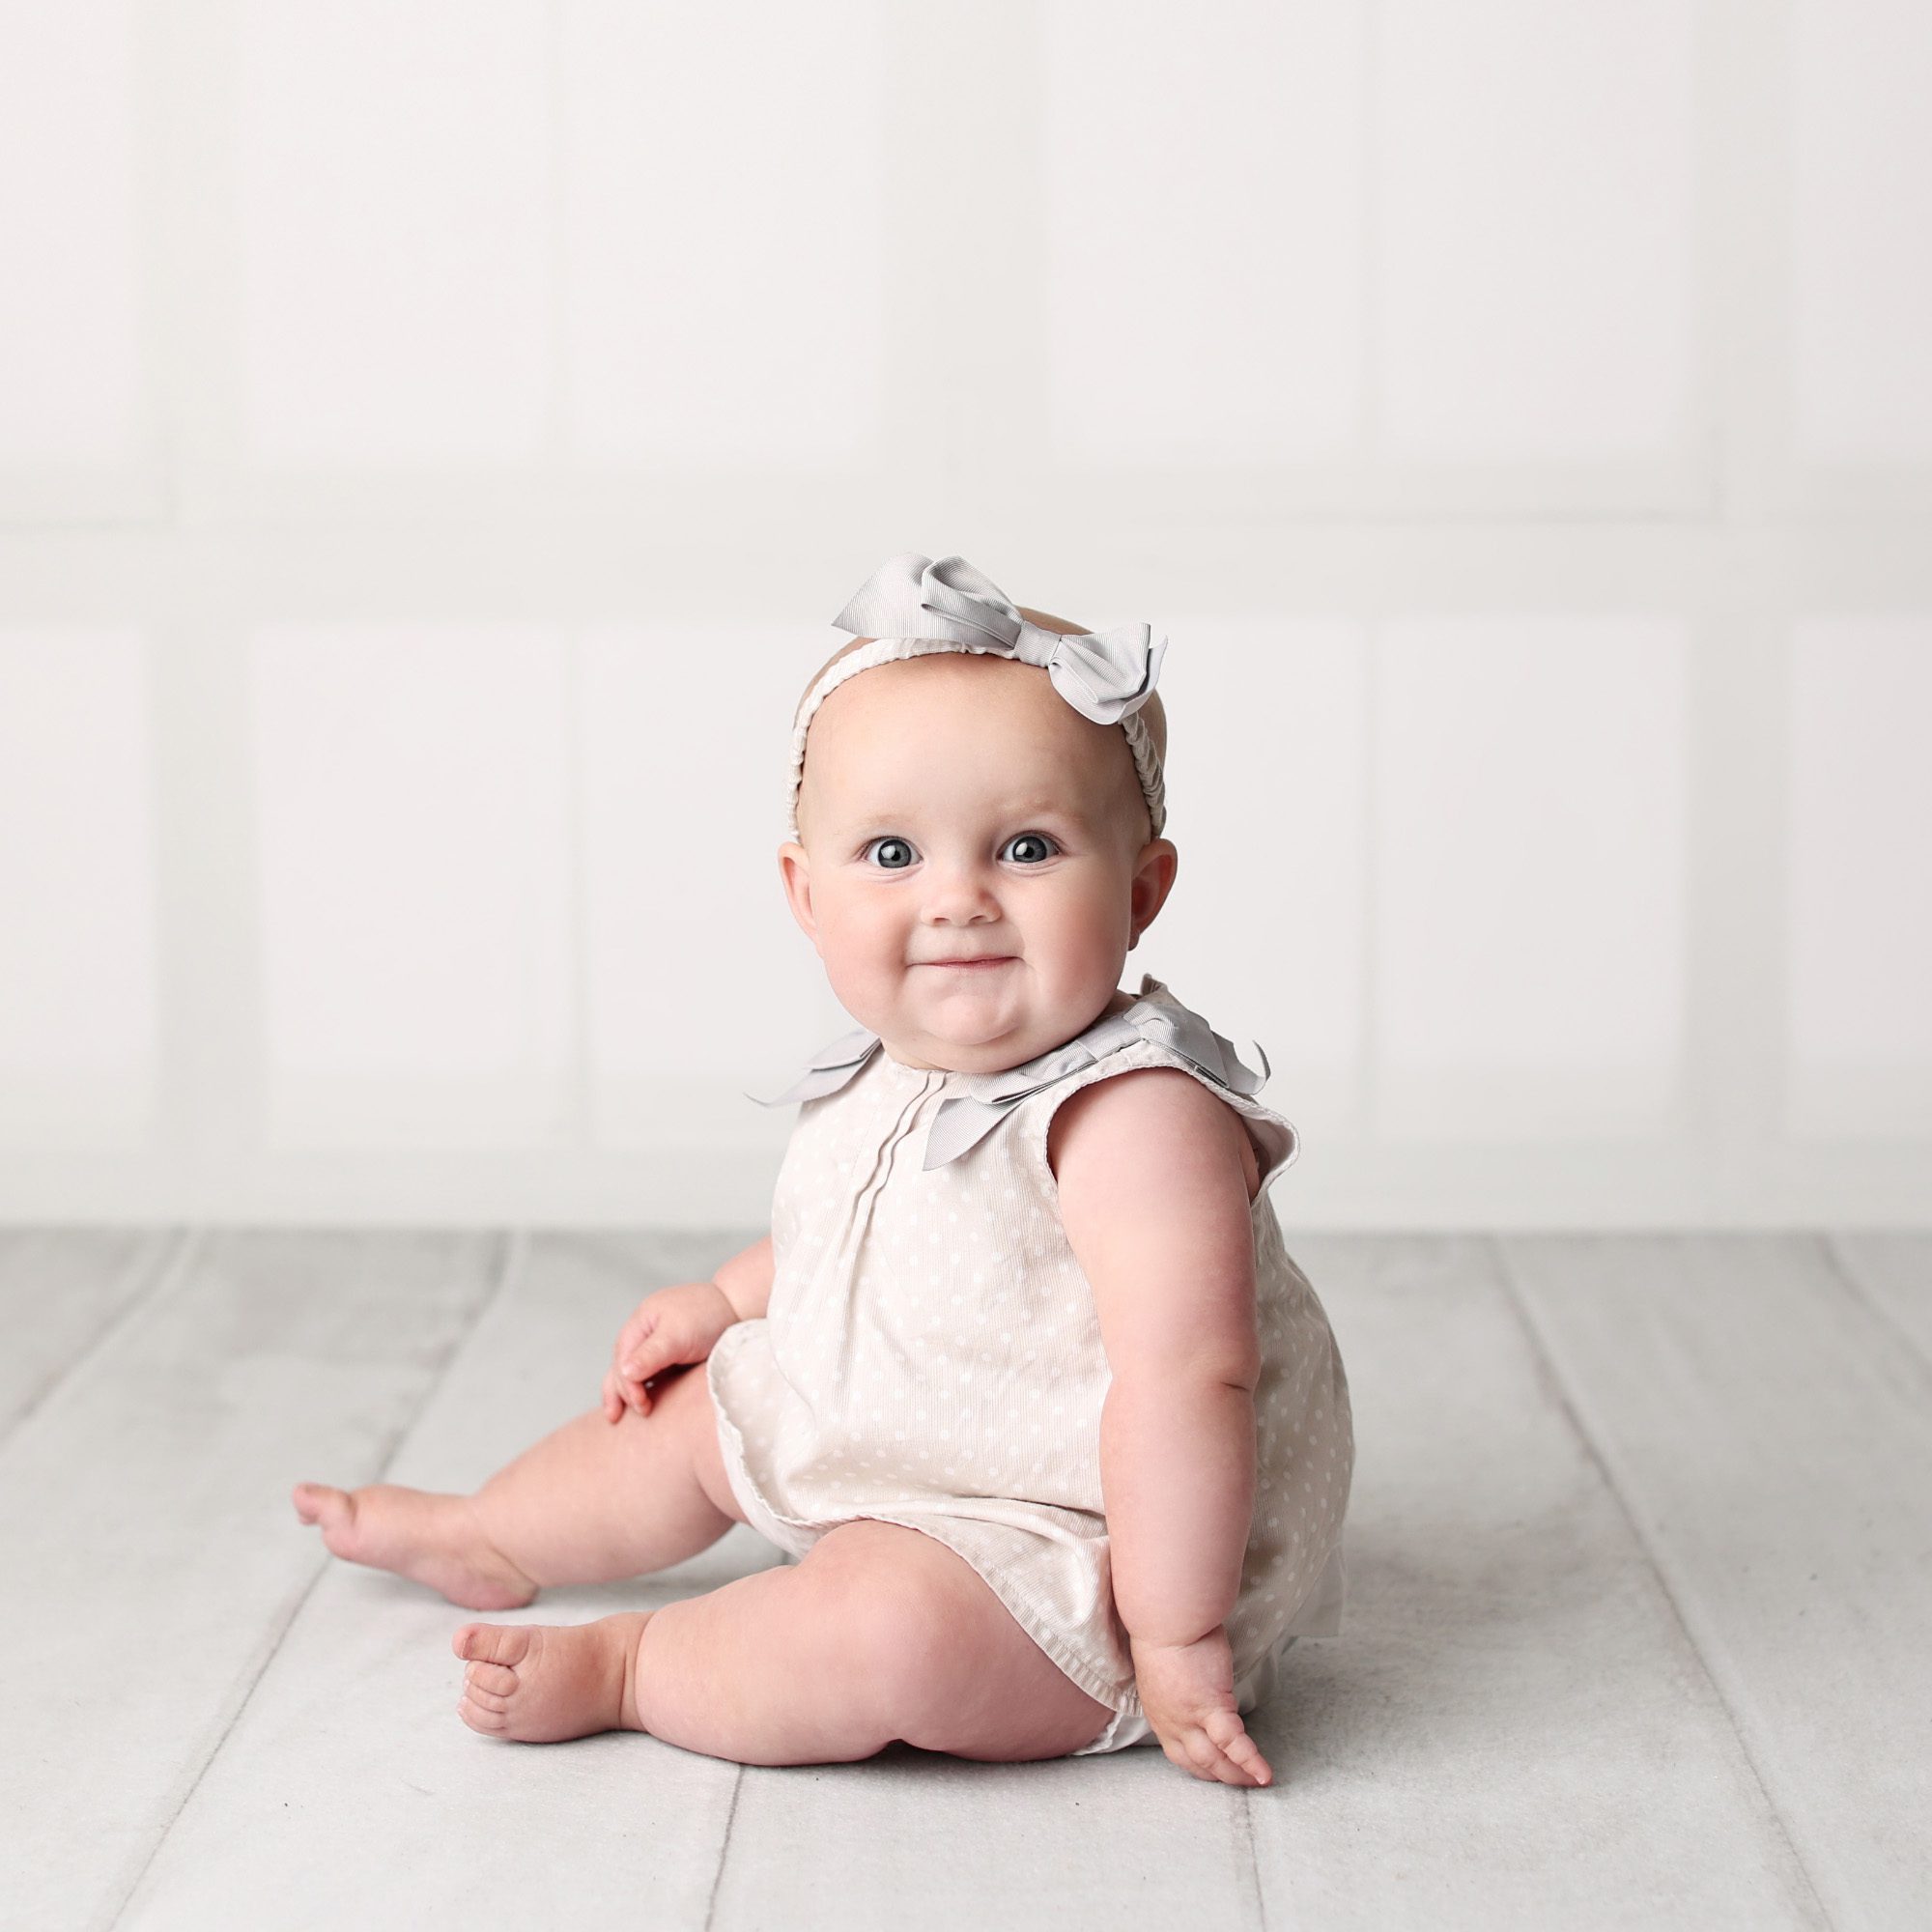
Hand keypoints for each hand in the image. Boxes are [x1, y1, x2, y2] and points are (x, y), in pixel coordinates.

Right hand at [600, 1280, 737, 1423]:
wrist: (740, 1307)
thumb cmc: (710, 1316)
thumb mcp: (679, 1334)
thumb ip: (651, 1353)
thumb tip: (624, 1372)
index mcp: (641, 1322)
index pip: (622, 1359)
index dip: (627, 1385)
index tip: (642, 1404)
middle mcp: (644, 1333)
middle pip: (622, 1367)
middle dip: (624, 1392)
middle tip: (641, 1413)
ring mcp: (657, 1345)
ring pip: (632, 1372)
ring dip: (626, 1393)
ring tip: (616, 1418)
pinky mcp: (671, 1356)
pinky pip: (651, 1376)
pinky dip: (643, 1390)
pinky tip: (645, 1405)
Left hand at [1129, 1626, 1273, 1787]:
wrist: (1166, 1617)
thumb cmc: (1168, 1629)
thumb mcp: (1167, 1667)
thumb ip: (1180, 1685)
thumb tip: (1197, 1683)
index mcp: (1160, 1712)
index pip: (1179, 1752)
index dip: (1200, 1766)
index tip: (1216, 1771)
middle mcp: (1171, 1723)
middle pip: (1198, 1763)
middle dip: (1222, 1776)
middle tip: (1243, 1783)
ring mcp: (1189, 1718)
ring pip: (1215, 1760)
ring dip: (1238, 1775)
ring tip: (1258, 1782)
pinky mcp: (1210, 1707)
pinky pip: (1234, 1743)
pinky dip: (1251, 1761)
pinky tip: (1266, 1774)